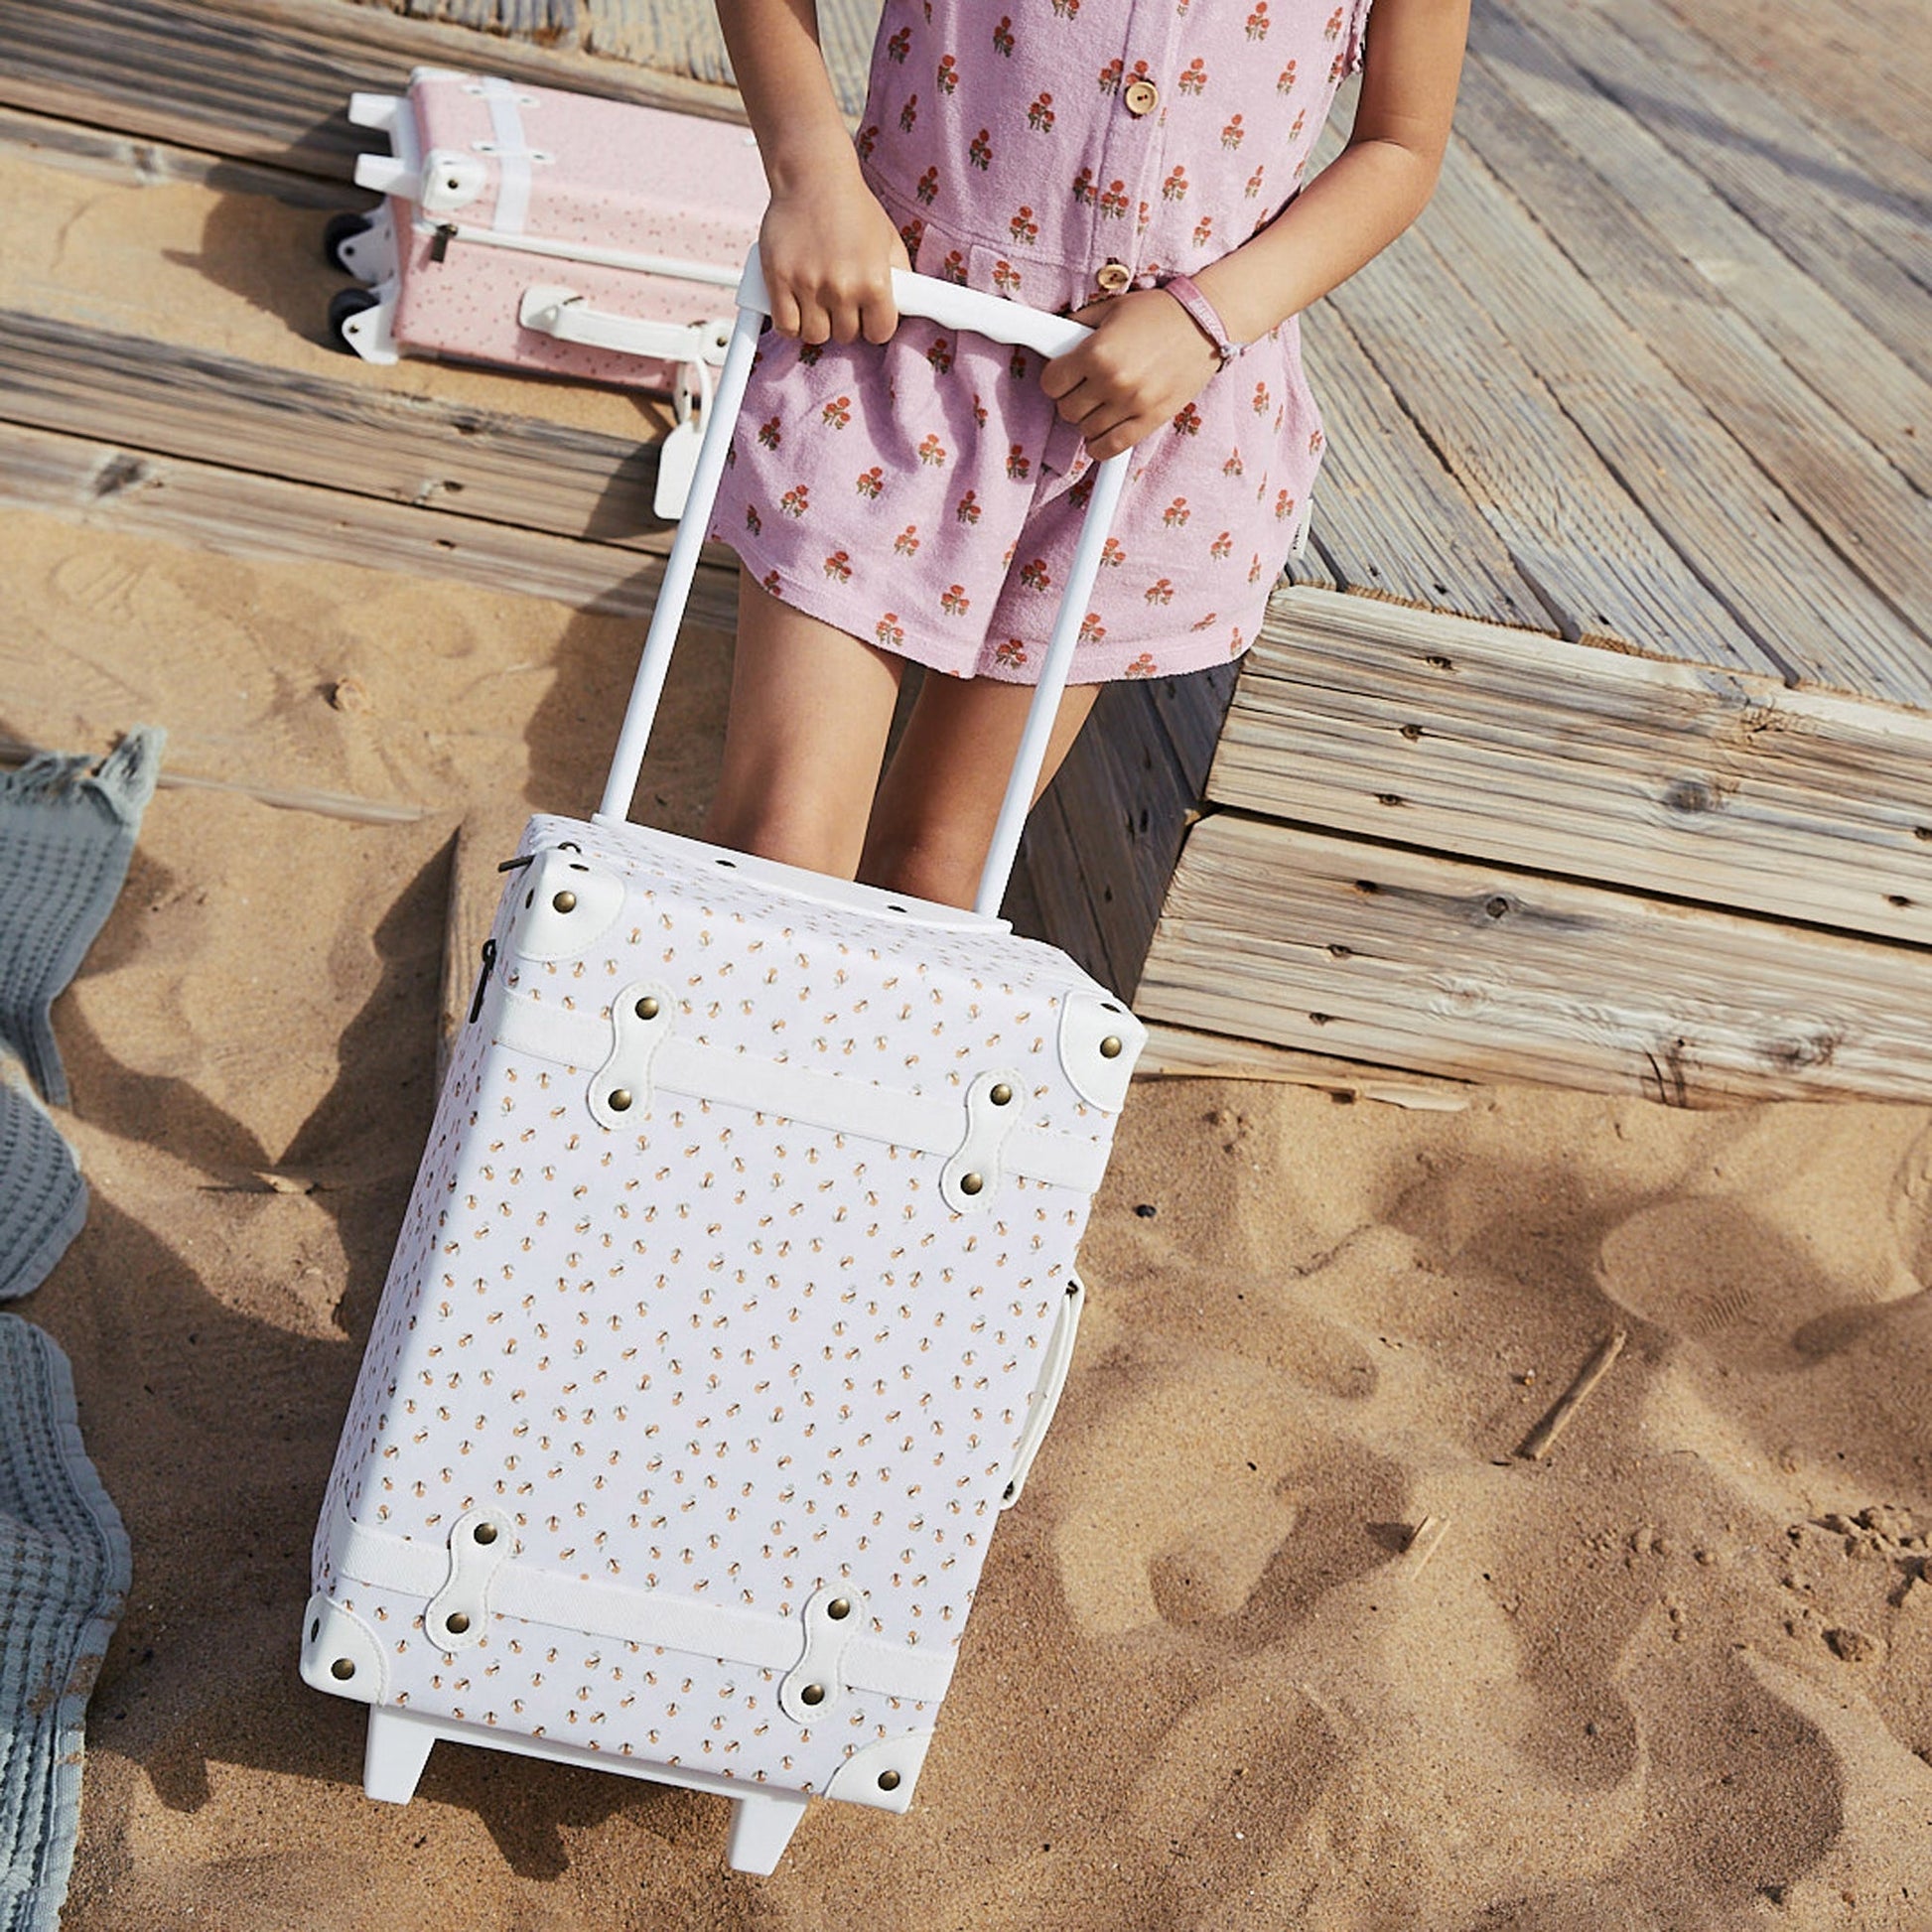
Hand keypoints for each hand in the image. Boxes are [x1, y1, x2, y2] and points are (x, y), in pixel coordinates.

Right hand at [758, 170, 910, 346]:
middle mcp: (843, 287)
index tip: (867, 316)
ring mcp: (809, 285)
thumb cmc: (853, 207)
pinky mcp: (779, 280)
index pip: (879, 333)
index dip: (874, 326)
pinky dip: (791, 324)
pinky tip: (796, 309)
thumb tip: (907, 306)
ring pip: (815, 336)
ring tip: (818, 302)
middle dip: (844, 322)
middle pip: (845, 336)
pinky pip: (786, 326)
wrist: (814, 176)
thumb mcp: (889, 241)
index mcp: (875, 281)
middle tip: (839, 300)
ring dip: (817, 324)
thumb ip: (901, 278)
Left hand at [1040, 288, 1221, 458]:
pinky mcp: (1150, 420)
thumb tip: (1054, 335)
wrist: (1206, 323)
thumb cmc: (1160, 312)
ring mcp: (1132, 404)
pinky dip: (1100, 445)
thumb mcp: (1114, 308)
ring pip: (1086, 430)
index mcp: (1097, 352)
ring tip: (1102, 403)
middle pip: (1066, 409)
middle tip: (1086, 387)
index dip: (1055, 378)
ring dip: (1089, 419)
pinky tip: (1103, 432)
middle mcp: (1112, 381)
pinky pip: (1110, 448)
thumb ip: (1080, 324)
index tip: (1064, 375)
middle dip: (1072, 398)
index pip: (1051, 382)